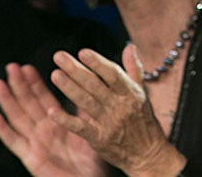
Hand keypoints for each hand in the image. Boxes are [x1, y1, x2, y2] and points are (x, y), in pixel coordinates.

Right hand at [0, 63, 102, 176]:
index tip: (27, 67)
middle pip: (28, 104)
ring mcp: (35, 143)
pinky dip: (3, 130)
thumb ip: (85, 109)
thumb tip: (87, 84)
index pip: (44, 97)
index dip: (35, 82)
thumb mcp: (91, 129)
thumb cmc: (92, 162)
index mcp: (58, 122)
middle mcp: (44, 130)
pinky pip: (14, 142)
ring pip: (17, 117)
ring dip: (7, 101)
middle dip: (19, 85)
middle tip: (11, 67)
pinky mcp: (30, 157)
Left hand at [46, 45, 186, 176]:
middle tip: (59, 57)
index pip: (113, 74)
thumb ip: (134, 69)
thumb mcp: (143, 93)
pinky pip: (81, 128)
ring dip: (69, 88)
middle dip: (76, 70)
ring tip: (55, 75)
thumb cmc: (144, 122)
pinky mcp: (100, 139)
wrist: (148, 154)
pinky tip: (53, 111)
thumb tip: (129, 46)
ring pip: (86, 102)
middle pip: (95, 85)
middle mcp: (120, 106)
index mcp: (130, 93)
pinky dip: (66, 120)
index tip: (82, 52)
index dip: (97, 63)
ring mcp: (109, 123)